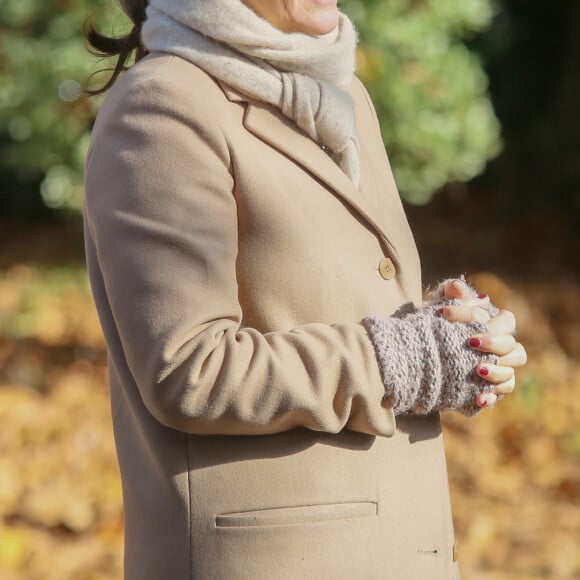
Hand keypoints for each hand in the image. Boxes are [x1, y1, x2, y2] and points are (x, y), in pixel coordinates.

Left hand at [437, 279, 527, 408]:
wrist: (425, 354)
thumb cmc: (439, 325)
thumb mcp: (441, 308)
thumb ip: (449, 295)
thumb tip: (456, 286)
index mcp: (496, 328)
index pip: (506, 321)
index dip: (486, 319)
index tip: (450, 316)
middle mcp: (503, 350)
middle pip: (513, 349)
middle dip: (495, 344)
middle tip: (472, 343)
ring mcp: (498, 371)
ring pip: (510, 374)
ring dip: (496, 371)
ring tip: (477, 369)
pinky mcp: (489, 389)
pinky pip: (498, 395)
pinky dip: (490, 396)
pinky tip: (478, 397)